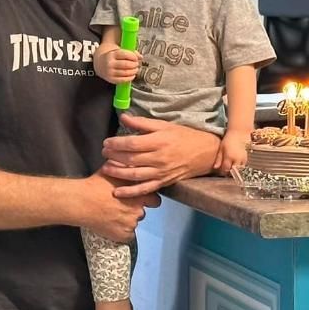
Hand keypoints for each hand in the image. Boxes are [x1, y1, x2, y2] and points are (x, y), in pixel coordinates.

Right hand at [77, 172, 159, 241]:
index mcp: (139, 195)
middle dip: (133, 210)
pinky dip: (121, 232)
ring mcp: (131, 224)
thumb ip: (127, 168)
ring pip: (133, 223)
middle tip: (119, 206)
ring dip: (126, 220)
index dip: (148, 200)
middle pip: (142, 212)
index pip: (155, 200)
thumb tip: (133, 162)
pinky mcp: (123, 235)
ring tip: (112, 214)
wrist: (81, 202)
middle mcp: (138, 210)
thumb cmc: (95, 185)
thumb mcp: (113, 170)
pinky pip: (127, 236)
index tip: (141, 200)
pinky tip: (111, 224)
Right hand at [95, 46, 139, 84]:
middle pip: (127, 64)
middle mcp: (110, 63)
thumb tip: (140, 56)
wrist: (99, 63)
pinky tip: (132, 75)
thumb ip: (130, 51)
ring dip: (134, 71)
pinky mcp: (111, 79)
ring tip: (135, 69)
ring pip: (126, 73)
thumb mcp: (118, 50)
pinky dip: (130, 78)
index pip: (125, 54)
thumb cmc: (112, 56)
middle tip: (137, 64)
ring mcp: (110, 72)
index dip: (133, 56)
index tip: (136, 58)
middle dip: (135, 64)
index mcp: (112, 54)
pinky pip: (123, 80)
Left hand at [101, 114, 219, 196]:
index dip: (116, 143)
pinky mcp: (163, 182)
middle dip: (113, 156)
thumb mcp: (164, 125)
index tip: (106, 142)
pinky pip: (144, 189)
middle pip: (130, 159)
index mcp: (159, 141)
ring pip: (134, 174)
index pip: (132, 143)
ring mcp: (161, 172)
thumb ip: (142, 123)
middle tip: (103, 153)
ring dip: (118, 172)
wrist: (205, 153)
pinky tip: (117, 192)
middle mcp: (159, 158)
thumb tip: (123, 117)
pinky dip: (130, 192)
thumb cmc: (184, 136)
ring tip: (106, 168)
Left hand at [214, 130, 247, 173]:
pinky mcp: (246, 158)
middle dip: (229, 171)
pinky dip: (239, 166)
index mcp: (229, 157)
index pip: (226, 169)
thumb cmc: (229, 139)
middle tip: (226, 168)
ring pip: (239, 170)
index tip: (221, 168)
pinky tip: (236, 162)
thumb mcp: (221, 148)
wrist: (240, 133)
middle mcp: (237, 159)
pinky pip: (242, 166)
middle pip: (233, 171)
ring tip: (231, 165)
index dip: (223, 170)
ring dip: (235, 170)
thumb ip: (218, 158)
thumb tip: (215, 167)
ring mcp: (243, 159)